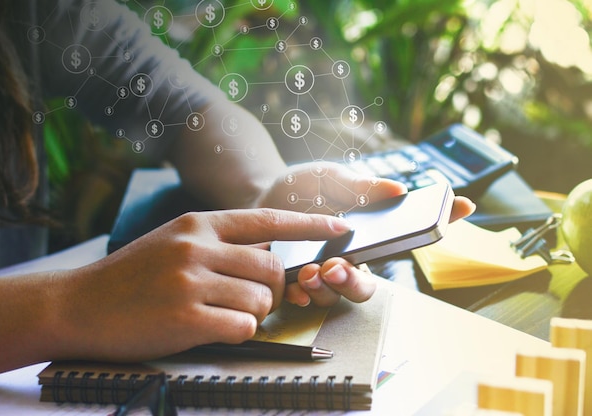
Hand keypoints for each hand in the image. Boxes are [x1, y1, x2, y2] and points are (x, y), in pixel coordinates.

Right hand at [54, 208, 352, 362]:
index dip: (310, 222)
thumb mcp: (173, 241)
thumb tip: (267, 252)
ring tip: (229, 315)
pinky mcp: (184, 316)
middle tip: (259, 301)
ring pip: (261, 297)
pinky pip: (242, 325)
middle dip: (277, 288)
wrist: (78, 304)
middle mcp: (198, 246)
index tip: (342, 226)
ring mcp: (190, 280)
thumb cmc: (131, 276)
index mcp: (199, 223)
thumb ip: (218, 242)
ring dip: (256, 312)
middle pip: (273, 265)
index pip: (268, 219)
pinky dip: (239, 331)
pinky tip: (215, 328)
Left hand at [259, 161, 475, 307]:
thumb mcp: (331, 179)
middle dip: (356, 283)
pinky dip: (301, 295)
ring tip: (308, 272)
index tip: (463, 204)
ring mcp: (325, 271)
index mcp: (367, 231)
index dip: (441, 219)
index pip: (409, 232)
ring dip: (326, 290)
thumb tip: (398, 189)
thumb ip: (360, 187)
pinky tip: (294, 286)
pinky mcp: (297, 280)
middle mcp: (351, 257)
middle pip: (368, 286)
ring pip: (337, 297)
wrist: (260, 193)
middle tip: (337, 269)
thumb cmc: (302, 186)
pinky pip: (305, 300)